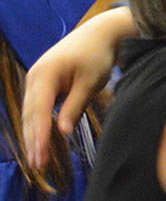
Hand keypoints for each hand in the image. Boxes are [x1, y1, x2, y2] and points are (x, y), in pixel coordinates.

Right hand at [22, 6, 133, 168]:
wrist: (99, 34)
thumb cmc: (97, 56)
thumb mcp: (90, 83)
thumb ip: (75, 106)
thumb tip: (62, 131)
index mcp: (45, 75)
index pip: (39, 111)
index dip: (39, 135)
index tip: (40, 155)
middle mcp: (34, 77)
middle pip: (30, 115)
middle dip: (33, 141)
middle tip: (37, 166)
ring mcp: (35, 80)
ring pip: (31, 113)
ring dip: (33, 136)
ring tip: (36, 160)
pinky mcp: (42, 83)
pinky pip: (36, 108)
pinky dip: (37, 125)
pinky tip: (39, 142)